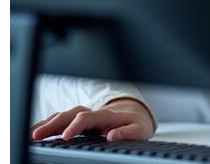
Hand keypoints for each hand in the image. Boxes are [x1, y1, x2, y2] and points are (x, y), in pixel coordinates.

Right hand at [31, 98, 154, 141]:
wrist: (136, 114)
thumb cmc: (136, 124)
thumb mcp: (139, 130)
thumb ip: (127, 133)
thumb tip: (111, 136)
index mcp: (107, 114)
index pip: (87, 117)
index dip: (75, 126)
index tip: (65, 137)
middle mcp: (93, 112)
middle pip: (70, 114)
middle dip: (52, 124)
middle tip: (36, 136)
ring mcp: (84, 114)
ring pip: (63, 115)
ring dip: (46, 123)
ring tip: (30, 134)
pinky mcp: (79, 119)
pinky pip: (62, 119)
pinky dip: (48, 124)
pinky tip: (36, 132)